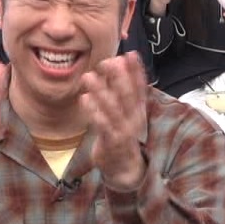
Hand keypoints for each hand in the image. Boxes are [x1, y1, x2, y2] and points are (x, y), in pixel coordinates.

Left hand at [79, 52, 149, 191]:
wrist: (124, 169)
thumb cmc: (121, 136)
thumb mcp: (126, 115)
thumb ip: (120, 94)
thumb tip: (115, 68)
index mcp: (138, 111)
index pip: (140, 88)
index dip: (137, 71)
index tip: (131, 54)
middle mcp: (133, 119)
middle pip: (128, 96)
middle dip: (120, 77)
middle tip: (110, 60)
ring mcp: (123, 131)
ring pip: (113, 109)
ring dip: (101, 92)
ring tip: (89, 76)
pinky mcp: (110, 142)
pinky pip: (101, 126)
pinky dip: (93, 112)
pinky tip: (84, 99)